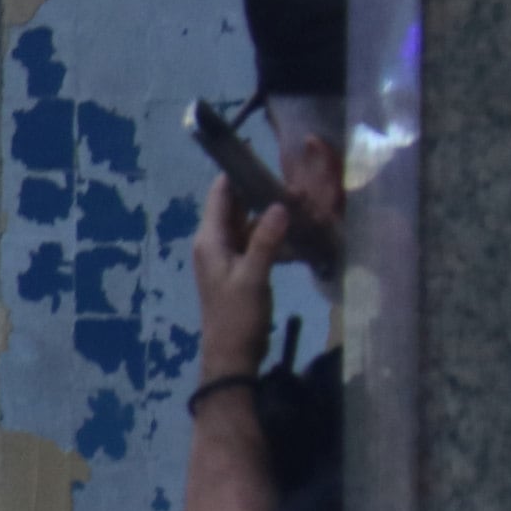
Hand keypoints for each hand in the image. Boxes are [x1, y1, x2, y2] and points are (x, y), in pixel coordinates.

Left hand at [193, 175, 287, 369]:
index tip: (262, 154)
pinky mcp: (239, 270)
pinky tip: (296, 234)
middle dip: (260, 192)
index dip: (237, 173)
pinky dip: (271, 235)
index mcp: (209, 240)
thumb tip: (280, 205)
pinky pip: (254, 243)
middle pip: (235, 207)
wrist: (232, 355)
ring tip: (301, 202)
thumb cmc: (238, 317)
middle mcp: (213, 244)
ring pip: (247, 225)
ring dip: (269, 215)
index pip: (220, 195)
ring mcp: (226, 257)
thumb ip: (265, 240)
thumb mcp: (254, 277)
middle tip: (294, 180)